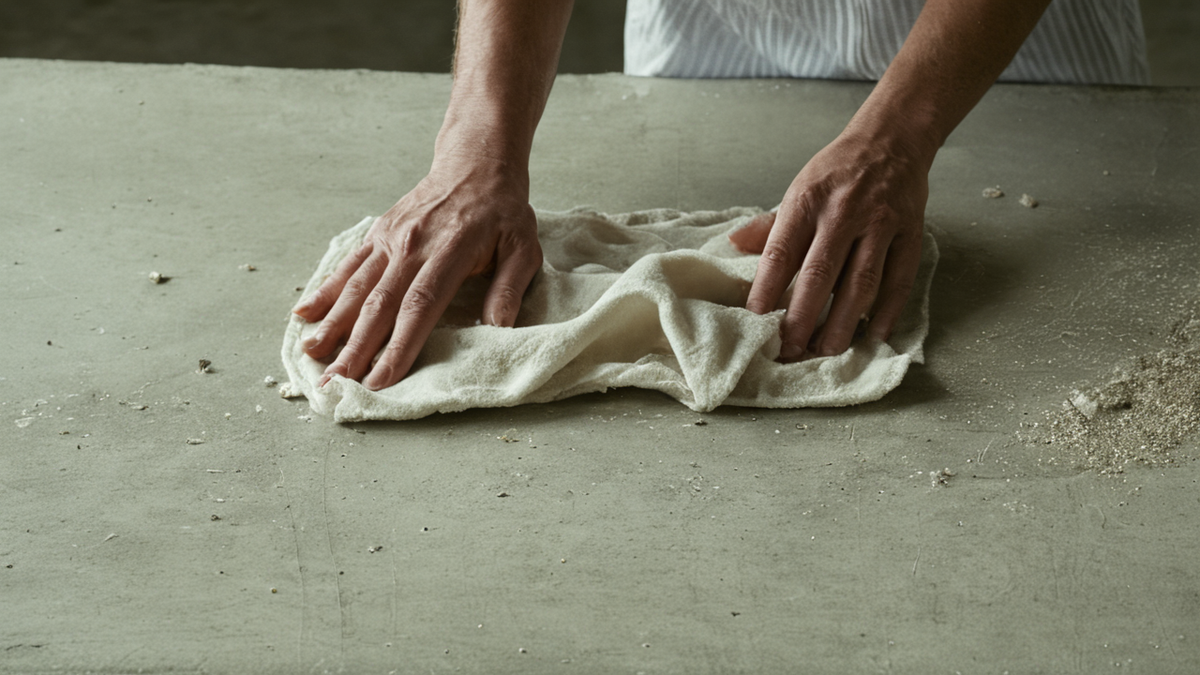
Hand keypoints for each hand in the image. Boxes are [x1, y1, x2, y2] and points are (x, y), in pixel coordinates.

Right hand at [292, 157, 541, 389]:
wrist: (475, 163)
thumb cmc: (502, 212)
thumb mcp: (523, 247)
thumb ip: (509, 288)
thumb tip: (499, 329)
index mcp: (449, 251)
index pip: (420, 306)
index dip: (398, 345)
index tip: (381, 379)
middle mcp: (412, 245)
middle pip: (379, 304)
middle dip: (356, 348)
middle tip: (336, 383)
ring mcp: (391, 238)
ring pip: (357, 287)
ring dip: (333, 324)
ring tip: (313, 356)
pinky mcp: (378, 233)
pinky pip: (348, 265)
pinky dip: (326, 290)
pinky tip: (305, 314)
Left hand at [729, 130, 928, 360]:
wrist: (891, 140)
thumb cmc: (838, 172)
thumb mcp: (799, 189)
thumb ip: (770, 225)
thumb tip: (734, 244)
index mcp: (807, 202)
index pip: (781, 253)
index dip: (766, 290)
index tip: (756, 321)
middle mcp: (843, 213)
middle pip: (820, 275)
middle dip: (803, 318)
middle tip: (790, 351)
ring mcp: (880, 225)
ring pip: (860, 284)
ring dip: (843, 324)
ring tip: (827, 352)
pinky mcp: (910, 234)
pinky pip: (898, 281)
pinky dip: (886, 313)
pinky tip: (873, 336)